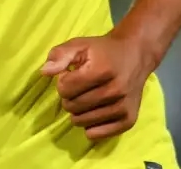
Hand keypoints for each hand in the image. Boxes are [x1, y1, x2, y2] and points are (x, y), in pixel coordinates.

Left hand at [40, 33, 156, 140]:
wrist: (135, 55)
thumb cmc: (103, 51)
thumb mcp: (80, 45)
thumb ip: (60, 55)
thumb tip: (45, 71)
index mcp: (102, 70)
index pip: (65, 88)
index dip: (63, 81)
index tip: (72, 74)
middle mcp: (116, 90)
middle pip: (72, 106)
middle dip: (69, 97)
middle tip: (79, 87)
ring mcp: (123, 107)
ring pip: (82, 122)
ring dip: (78, 112)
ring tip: (87, 97)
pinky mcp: (129, 120)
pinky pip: (96, 134)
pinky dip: (90, 126)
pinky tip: (94, 111)